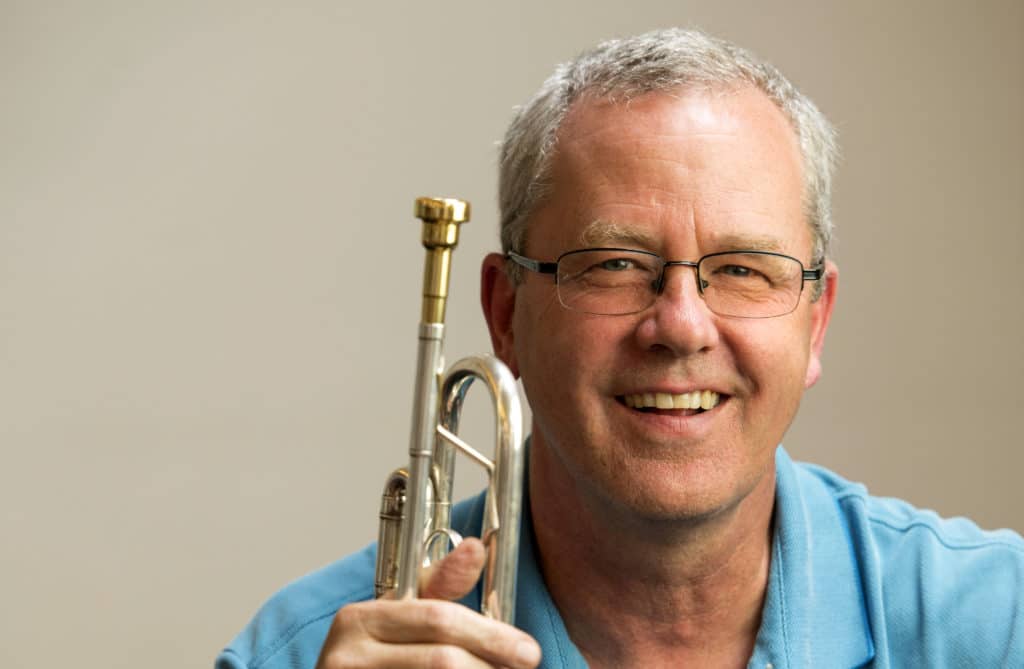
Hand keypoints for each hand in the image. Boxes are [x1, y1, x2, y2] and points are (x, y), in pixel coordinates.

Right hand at [316, 538, 541, 667]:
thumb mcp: (398, 617)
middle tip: (525, 665)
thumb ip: (439, 587)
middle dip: (489, 664)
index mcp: (357, 619)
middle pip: (442, 661)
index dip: (489, 634)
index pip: (437, 620)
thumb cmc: (371, 659)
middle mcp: (346, 656)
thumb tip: (476, 547)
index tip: (528, 650)